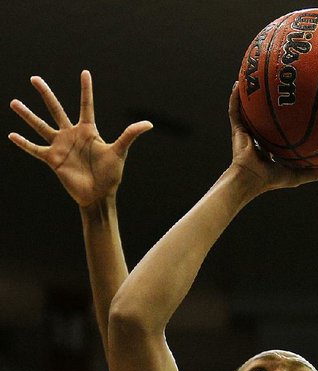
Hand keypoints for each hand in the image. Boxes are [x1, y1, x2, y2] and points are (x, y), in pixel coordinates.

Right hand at [9, 70, 151, 207]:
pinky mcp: (53, 159)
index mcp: (88, 131)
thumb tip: (149, 124)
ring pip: (41, 126)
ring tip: (14, 102)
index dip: (86, 89)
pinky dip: (24, 143)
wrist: (98, 196)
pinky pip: (35, 149)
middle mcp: (72, 135)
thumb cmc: (110, 176)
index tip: (85, 72)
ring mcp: (61, 146)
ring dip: (27, 115)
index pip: (86, 105)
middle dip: (45, 94)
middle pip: (56, 109)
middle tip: (34, 78)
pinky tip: (11, 134)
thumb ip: (129, 136)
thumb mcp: (119, 152)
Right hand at [228, 84, 317, 191]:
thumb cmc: (272, 180)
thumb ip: (314, 172)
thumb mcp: (298, 175)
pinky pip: (234, 109)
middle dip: (268, 100)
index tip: (294, 104)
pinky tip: (237, 83)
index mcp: (270, 145)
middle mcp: (258, 136)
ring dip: (249, 93)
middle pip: (264, 114)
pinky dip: (235, 97)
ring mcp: (246, 132)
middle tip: (277, 84)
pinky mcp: (237, 129)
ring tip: (252, 75)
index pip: (277, 128)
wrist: (250, 180)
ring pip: (247, 108)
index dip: (285, 117)